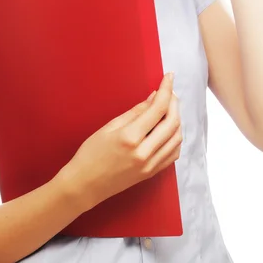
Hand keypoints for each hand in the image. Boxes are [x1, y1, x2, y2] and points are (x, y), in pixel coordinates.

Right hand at [60, 73, 181, 211]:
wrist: (85, 185)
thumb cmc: (90, 154)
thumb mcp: (109, 127)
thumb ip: (135, 112)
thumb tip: (154, 98)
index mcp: (130, 138)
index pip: (158, 108)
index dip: (166, 90)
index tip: (169, 77)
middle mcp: (144, 152)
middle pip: (172, 122)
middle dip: (174, 102)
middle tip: (169, 91)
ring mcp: (150, 165)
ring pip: (177, 138)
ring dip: (177, 119)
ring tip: (169, 107)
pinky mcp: (151, 173)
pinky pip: (173, 153)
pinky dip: (175, 138)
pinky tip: (168, 129)